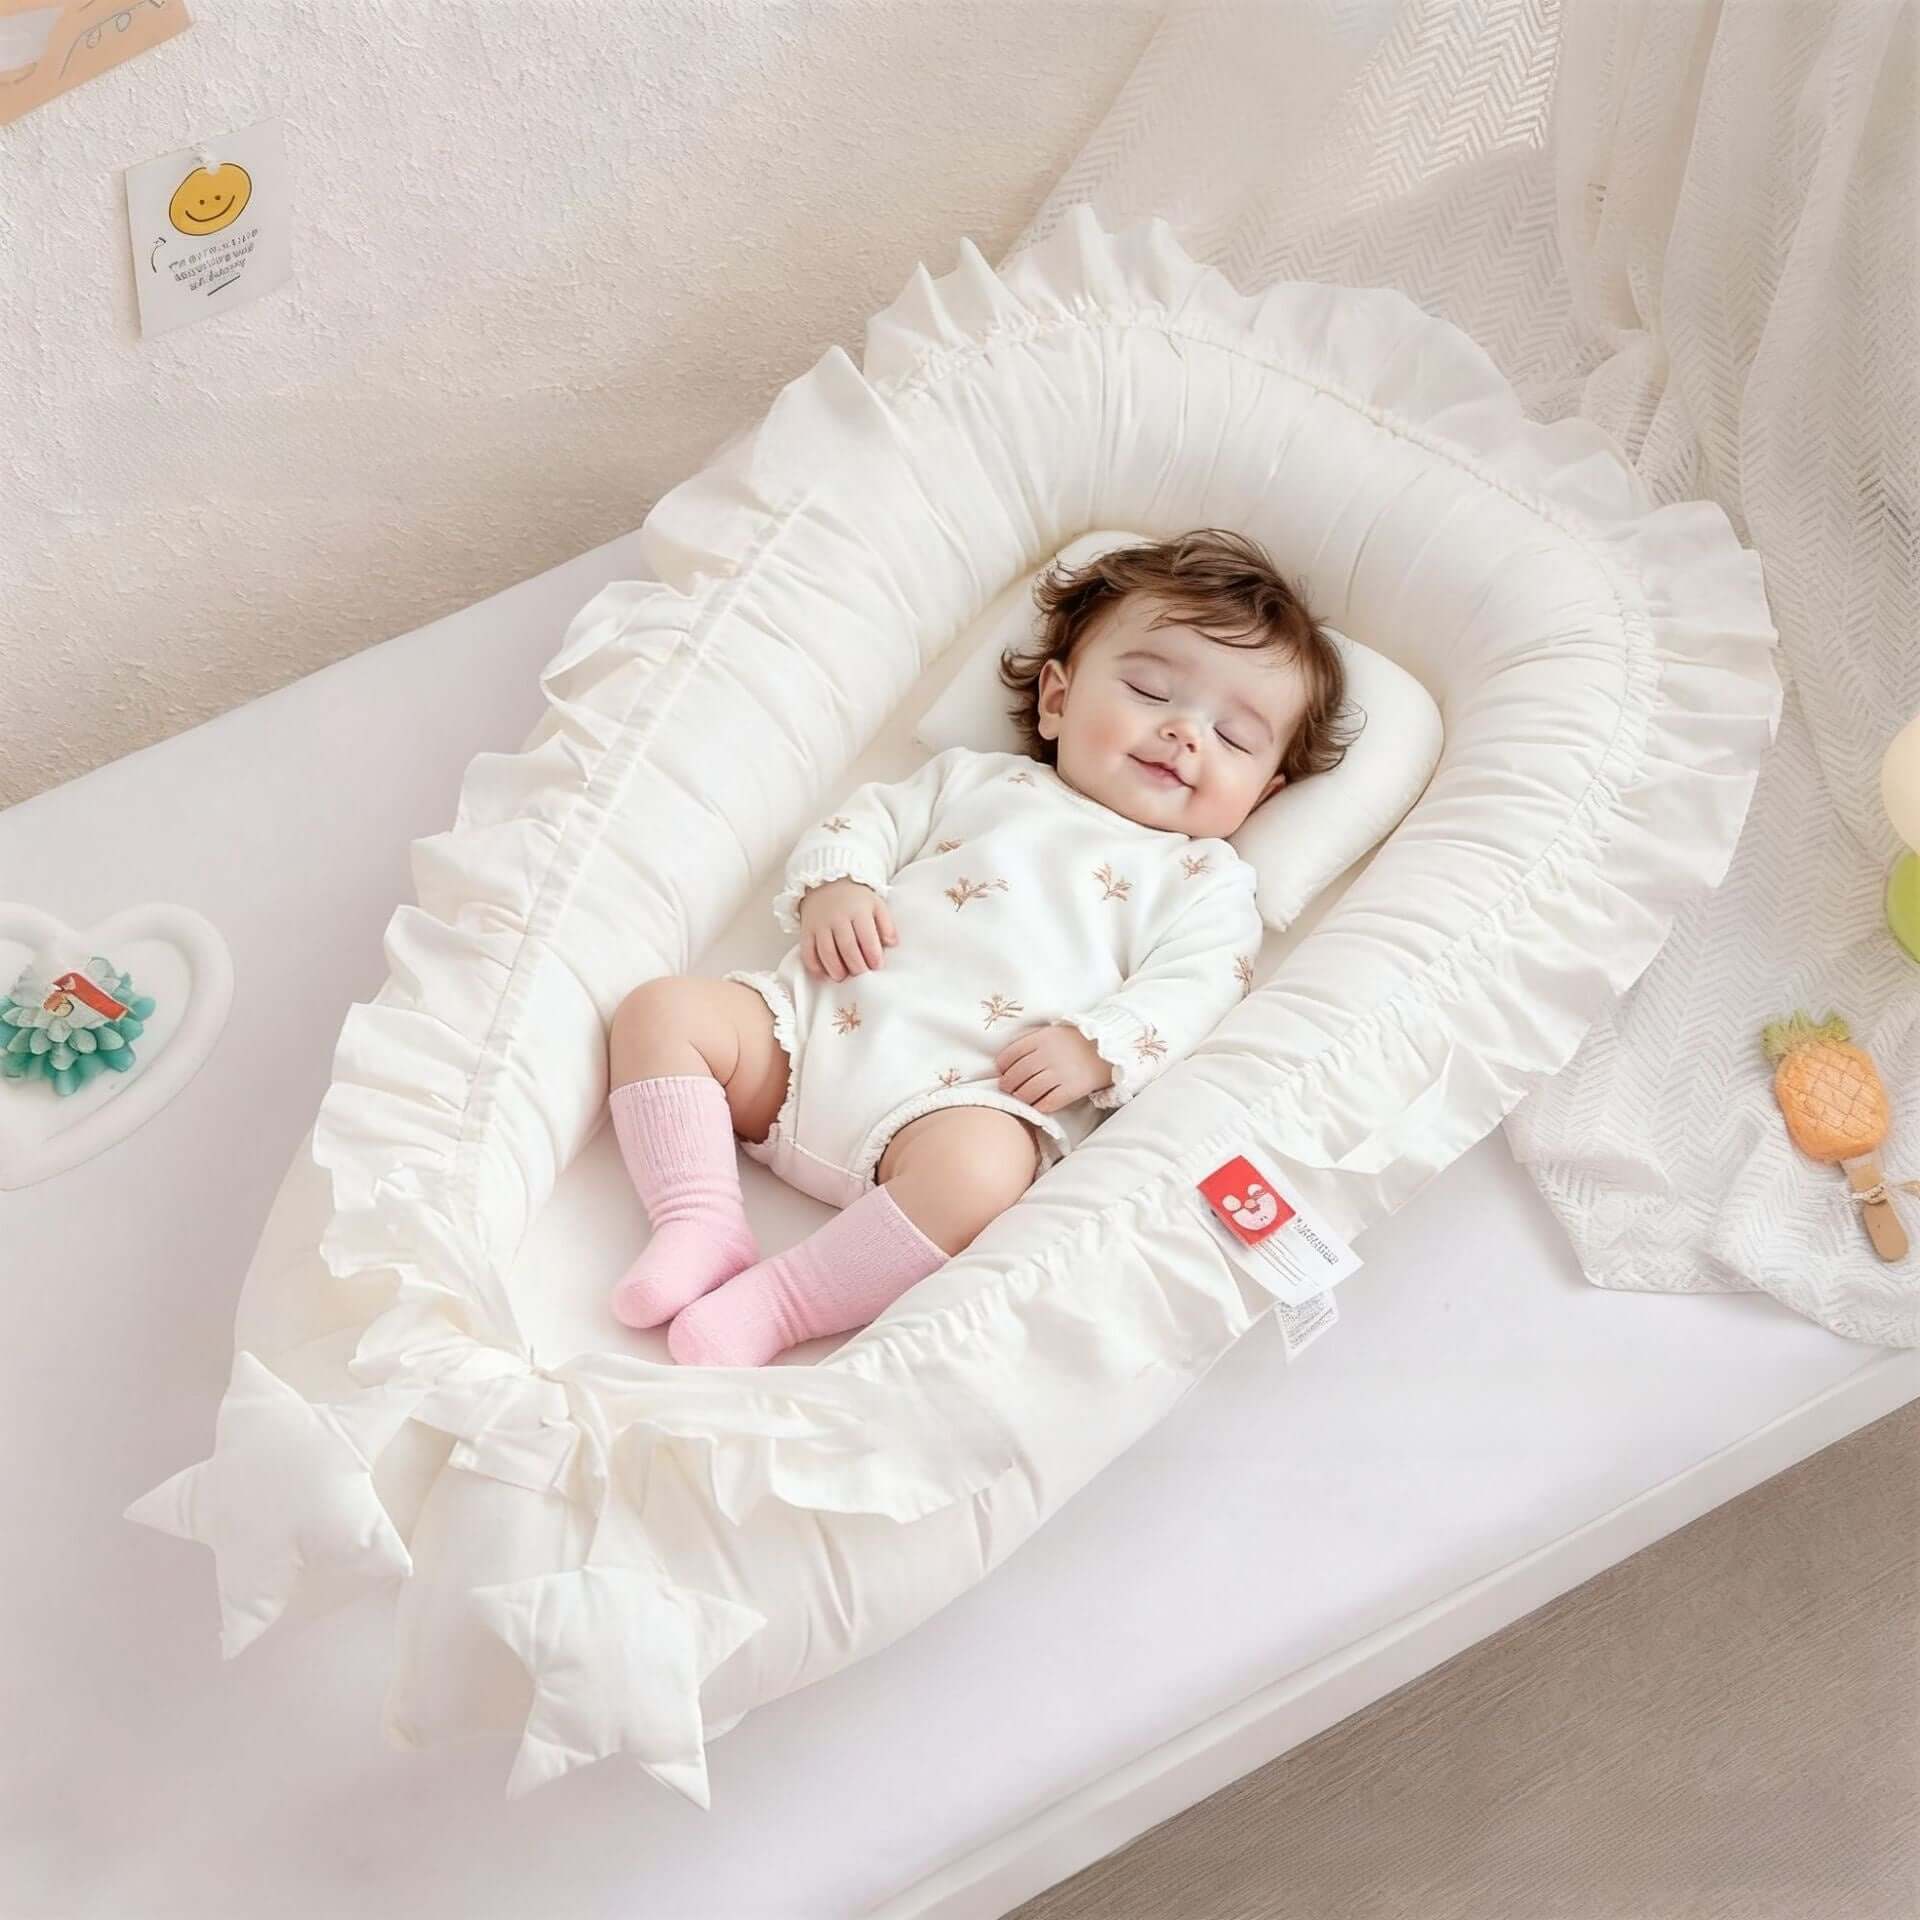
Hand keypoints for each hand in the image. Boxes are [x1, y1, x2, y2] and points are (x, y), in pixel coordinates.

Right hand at [798, 877, 898, 980]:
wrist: (825, 883)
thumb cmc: (855, 899)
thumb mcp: (876, 905)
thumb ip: (887, 924)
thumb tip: (892, 944)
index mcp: (858, 910)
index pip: (867, 938)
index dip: (873, 956)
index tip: (877, 966)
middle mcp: (837, 917)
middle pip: (847, 948)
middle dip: (856, 966)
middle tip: (861, 975)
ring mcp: (819, 924)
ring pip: (826, 952)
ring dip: (835, 969)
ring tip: (843, 977)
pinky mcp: (806, 931)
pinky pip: (807, 952)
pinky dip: (814, 967)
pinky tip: (823, 974)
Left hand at [993, 1022, 1112, 1113]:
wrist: (1109, 1050)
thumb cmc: (1077, 1041)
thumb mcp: (1053, 1032)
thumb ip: (1032, 1041)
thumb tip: (1008, 1060)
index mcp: (1042, 1039)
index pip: (1012, 1054)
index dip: (1002, 1065)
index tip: (1001, 1071)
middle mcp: (1048, 1055)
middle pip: (1018, 1074)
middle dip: (1008, 1084)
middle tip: (1007, 1088)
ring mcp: (1060, 1073)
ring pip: (1029, 1090)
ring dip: (1021, 1096)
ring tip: (1020, 1097)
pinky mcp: (1071, 1089)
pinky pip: (1048, 1102)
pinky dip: (1039, 1106)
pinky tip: (1037, 1105)